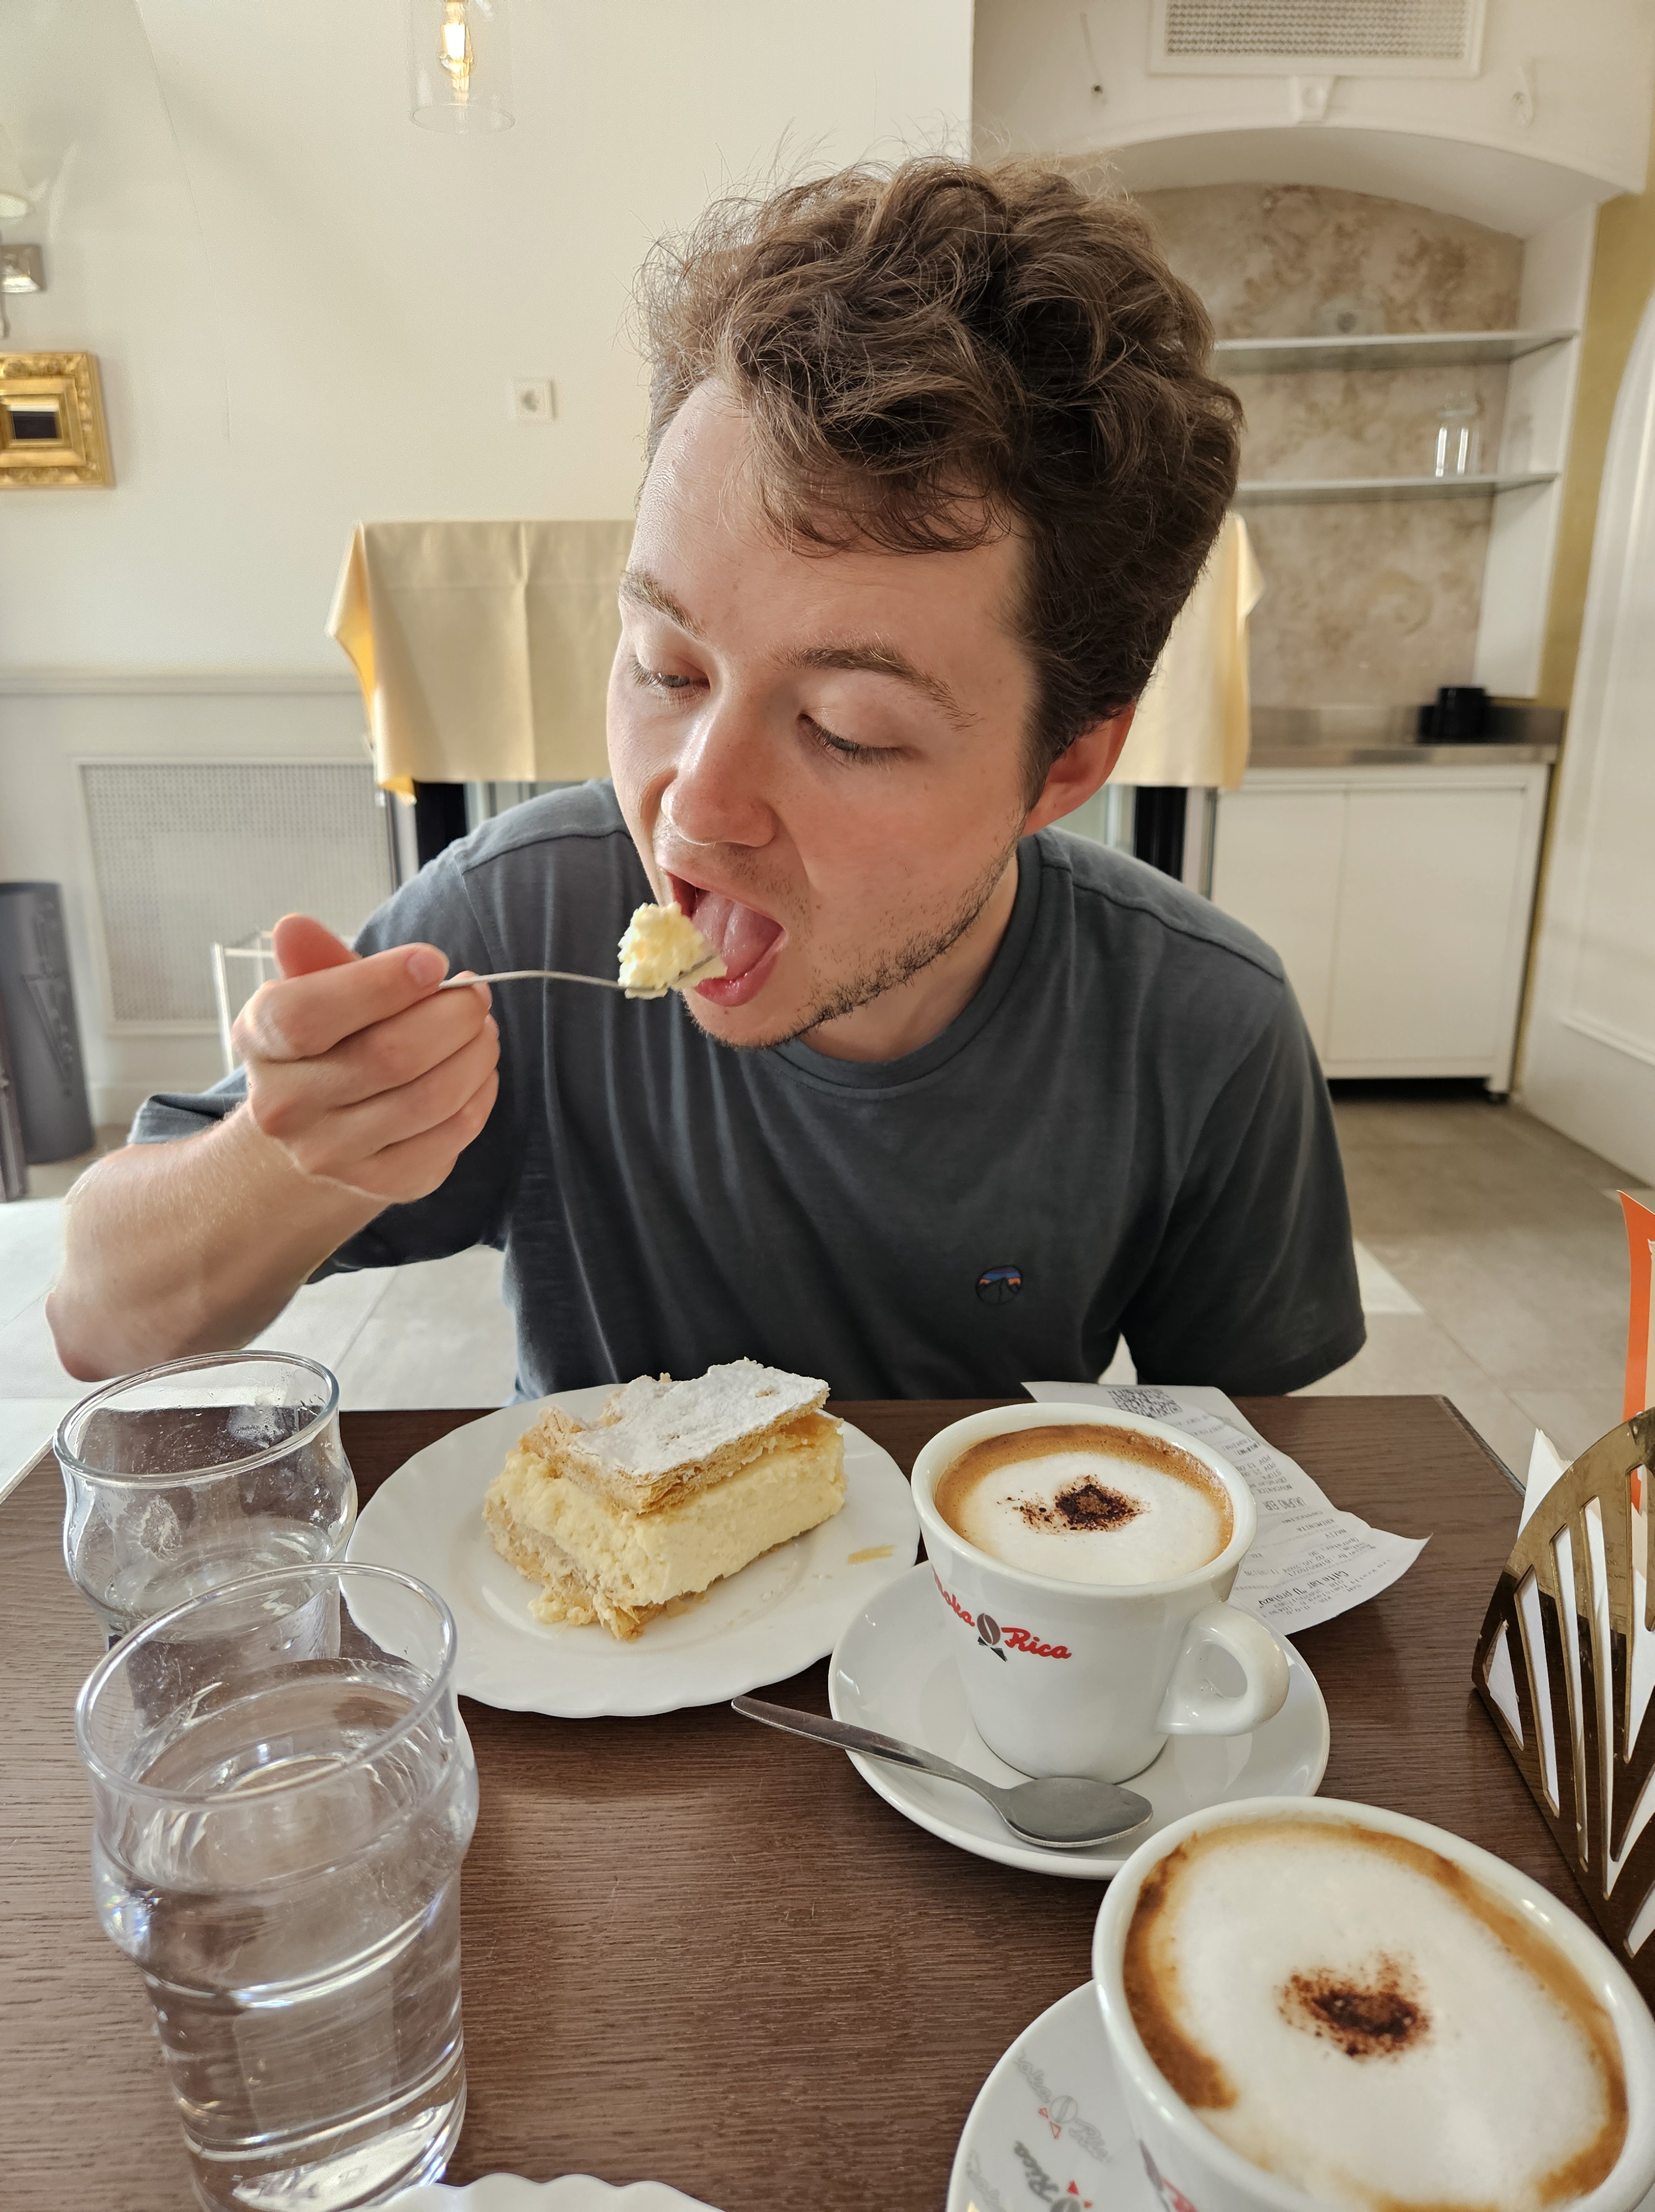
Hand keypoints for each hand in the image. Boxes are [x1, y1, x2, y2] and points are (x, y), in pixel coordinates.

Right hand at [232, 914, 499, 1202]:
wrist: (317, 1129)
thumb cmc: (328, 1043)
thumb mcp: (315, 993)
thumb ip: (317, 960)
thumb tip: (295, 926)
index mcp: (261, 1041)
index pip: (309, 1015)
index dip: (382, 984)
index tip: (433, 962)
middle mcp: (284, 1107)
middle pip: (390, 1056)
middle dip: (453, 1015)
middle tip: (475, 995)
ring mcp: (331, 1153)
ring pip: (431, 1097)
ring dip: (476, 1053)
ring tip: (483, 1028)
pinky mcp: (382, 1183)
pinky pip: (453, 1134)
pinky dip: (480, 1094)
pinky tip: (478, 1071)